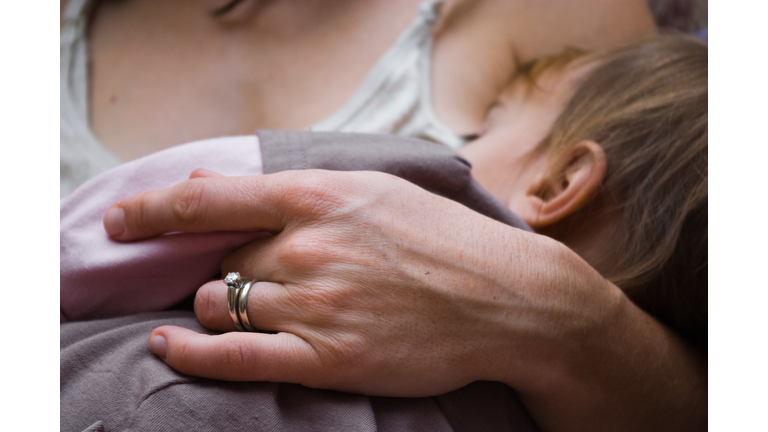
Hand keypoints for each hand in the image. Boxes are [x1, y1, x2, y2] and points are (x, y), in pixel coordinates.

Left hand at [105, 169, 617, 396]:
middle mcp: (308, 248)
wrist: (505, 298)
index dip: (154, 209)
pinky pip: (232, 355)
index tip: (121, 221)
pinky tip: (170, 345)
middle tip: (267, 274)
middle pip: (222, 259)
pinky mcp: (325, 357)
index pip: (211, 198)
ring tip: (266, 306)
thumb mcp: (375, 188)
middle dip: (230, 266)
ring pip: (223, 304)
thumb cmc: (443, 240)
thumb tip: (217, 183)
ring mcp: (315, 305)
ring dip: (225, 305)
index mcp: (320, 197)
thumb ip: (297, 187)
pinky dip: (191, 352)